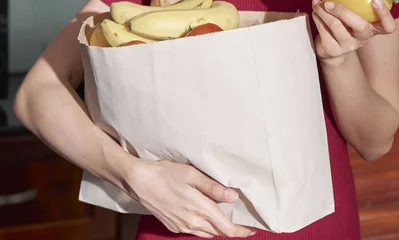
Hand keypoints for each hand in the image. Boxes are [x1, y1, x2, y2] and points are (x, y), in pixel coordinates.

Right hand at [124, 159, 255, 237]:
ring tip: (227, 219)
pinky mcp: (172, 225)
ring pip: (206, 233)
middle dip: (232, 230)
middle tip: (243, 222)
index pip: (227, 229)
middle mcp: (192, 222)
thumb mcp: (193, 175)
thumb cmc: (166, 174)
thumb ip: (214, 188)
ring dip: (218, 229)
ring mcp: (181, 226)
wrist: (138, 181)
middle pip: (218, 233)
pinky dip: (204, 227)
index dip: (241, 231)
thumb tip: (233, 197)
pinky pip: (194, 231)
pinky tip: (205, 216)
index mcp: (200, 210)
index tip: (252, 229)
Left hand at [312, 0, 398, 60]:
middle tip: (330, 2)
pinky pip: (324, 31)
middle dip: (344, 12)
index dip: (384, 14)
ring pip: (337, 27)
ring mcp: (348, 46)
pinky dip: (317, 18)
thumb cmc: (349, 25)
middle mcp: (362, 39)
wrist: (330, 49)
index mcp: (373, 29)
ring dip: (324, 13)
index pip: (388, 27)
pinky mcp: (332, 50)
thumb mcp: (363, 13)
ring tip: (317, 2)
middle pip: (360, 26)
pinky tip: (315, 11)